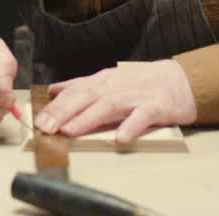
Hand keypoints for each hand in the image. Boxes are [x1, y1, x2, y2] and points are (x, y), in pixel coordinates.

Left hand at [37, 59, 196, 143]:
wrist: (180, 80)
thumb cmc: (141, 83)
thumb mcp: (108, 81)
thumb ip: (81, 86)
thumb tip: (53, 90)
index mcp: (103, 81)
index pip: (74, 92)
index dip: (54, 106)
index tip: (38, 120)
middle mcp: (116, 87)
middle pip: (86, 97)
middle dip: (63, 112)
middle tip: (46, 127)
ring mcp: (135, 96)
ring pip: (108, 106)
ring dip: (87, 118)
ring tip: (70, 130)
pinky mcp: (156, 107)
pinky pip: (142, 117)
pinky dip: (130, 126)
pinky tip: (120, 137)